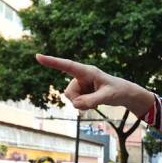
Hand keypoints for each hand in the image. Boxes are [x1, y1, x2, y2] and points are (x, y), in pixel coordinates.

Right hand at [36, 55, 153, 115]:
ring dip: (82, 104)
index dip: (52, 62)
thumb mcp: (107, 97)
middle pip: (69, 92)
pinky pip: (75, 102)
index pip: (67, 66)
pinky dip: (83, 106)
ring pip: (71, 98)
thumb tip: (75, 104)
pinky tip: (93, 103)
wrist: (123, 93)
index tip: (38, 56)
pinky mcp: (80, 91)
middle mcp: (81, 76)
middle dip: (79, 100)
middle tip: (95, 102)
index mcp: (87, 71)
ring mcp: (80, 84)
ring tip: (96, 101)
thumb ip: (92, 100)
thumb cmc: (117, 91)